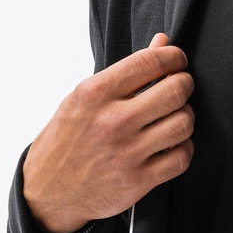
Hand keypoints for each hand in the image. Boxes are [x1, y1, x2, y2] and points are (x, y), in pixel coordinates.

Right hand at [22, 33, 194, 232]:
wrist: (46, 191)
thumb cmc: (67, 138)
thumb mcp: (84, 98)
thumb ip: (126, 71)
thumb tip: (163, 41)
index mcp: (95, 93)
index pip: (151, 61)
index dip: (174, 57)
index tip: (176, 62)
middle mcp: (112, 121)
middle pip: (176, 90)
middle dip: (184, 84)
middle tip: (179, 88)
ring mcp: (126, 153)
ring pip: (184, 123)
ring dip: (185, 117)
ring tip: (173, 117)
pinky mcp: (137, 181)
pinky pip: (182, 157)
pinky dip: (183, 148)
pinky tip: (172, 145)